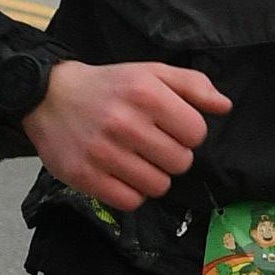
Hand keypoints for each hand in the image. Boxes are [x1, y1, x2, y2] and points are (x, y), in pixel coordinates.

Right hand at [24, 56, 232, 213]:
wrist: (49, 97)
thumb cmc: (109, 86)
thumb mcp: (150, 73)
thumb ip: (192, 86)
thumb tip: (225, 107)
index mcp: (146, 94)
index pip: (196, 133)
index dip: (187, 133)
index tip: (169, 128)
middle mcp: (124, 123)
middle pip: (180, 163)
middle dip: (171, 156)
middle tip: (151, 145)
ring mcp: (102, 152)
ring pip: (158, 186)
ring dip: (153, 177)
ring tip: (136, 160)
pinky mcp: (85, 176)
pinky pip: (130, 201)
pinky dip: (131, 192)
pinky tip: (121, 175)